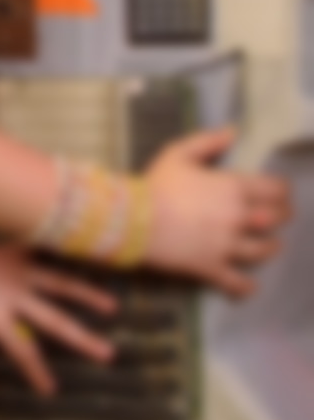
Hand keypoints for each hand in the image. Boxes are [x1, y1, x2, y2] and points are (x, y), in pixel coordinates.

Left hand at [0, 233, 117, 404]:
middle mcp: (13, 293)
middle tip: (109, 354)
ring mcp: (17, 270)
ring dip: (86, 294)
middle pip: (53, 319)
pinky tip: (89, 257)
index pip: (23, 349)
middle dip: (82, 338)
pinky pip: (45, 253)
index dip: (37, 372)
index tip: (52, 390)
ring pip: (58, 282)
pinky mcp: (15, 253)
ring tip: (113, 306)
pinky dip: (65, 255)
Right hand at [145, 127, 291, 295]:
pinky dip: (246, 287)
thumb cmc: (157, 185)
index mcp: (233, 188)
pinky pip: (237, 283)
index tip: (281, 194)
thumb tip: (233, 132)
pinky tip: (249, 287)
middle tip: (279, 218)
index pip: (274, 190)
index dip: (282, 192)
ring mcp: (227, 245)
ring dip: (271, 248)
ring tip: (271, 247)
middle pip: (276, 219)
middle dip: (282, 217)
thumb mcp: (178, 154)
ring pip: (263, 251)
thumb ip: (208, 142)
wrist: (136, 220)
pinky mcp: (213, 267)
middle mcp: (238, 217)